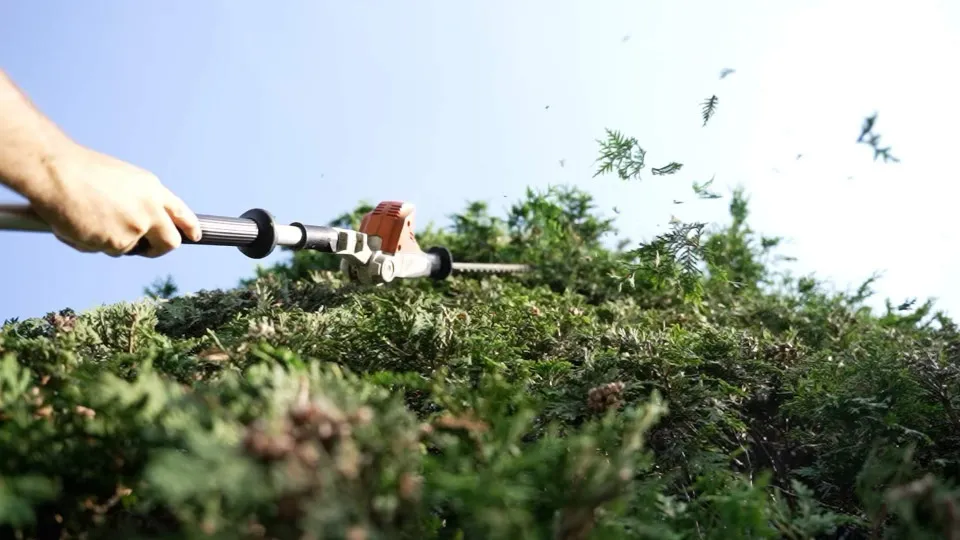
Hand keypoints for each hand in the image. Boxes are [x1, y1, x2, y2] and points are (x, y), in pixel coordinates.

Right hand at [26, 141, 201, 256]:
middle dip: (160, 249)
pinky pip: (107, 251)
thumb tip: (143, 226)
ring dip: (112, 241)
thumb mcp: (123, 180)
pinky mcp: (118, 243)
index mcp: (153, 190)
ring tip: (89, 218)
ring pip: (130, 248)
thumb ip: (139, 201)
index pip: (182, 214)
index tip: (194, 236)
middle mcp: (151, 210)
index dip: (190, 228)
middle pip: (170, 242)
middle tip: (147, 249)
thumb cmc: (81, 171)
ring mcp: (137, 229)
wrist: (56, 174)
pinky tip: (78, 224)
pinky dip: (93, 243)